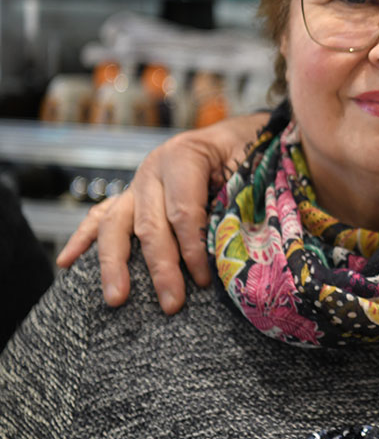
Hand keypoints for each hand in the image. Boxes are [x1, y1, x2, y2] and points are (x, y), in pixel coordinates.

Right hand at [56, 112, 265, 313]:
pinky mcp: (130, 196)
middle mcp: (153, 169)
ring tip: (116, 298)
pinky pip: (101, 216)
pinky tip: (67, 263)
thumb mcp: (252, 167)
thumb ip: (238, 201)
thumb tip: (232, 249)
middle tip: (171, 304)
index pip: (183, 211)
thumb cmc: (250, 152)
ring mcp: (137, 183)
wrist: (236, 134)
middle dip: (160, 267)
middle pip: (149, 224)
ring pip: (116, 224)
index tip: (205, 279)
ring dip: (114, 264)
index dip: (193, 248)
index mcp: (184, 157)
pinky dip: (83, 239)